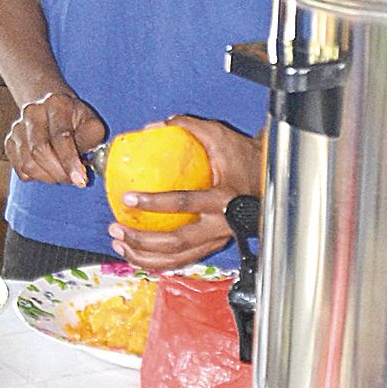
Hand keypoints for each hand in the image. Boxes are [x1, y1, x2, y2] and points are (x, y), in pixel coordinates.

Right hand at [5, 90, 106, 186]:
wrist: (52, 108)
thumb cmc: (76, 120)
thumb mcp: (91, 124)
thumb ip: (91, 141)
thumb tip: (87, 163)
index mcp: (56, 103)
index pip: (61, 136)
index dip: (70, 161)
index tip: (80, 180)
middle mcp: (33, 112)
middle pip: (40, 150)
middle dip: (59, 173)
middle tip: (73, 180)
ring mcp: (18, 126)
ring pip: (28, 163)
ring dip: (48, 177)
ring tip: (61, 174)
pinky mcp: (10, 141)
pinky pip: (20, 168)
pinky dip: (36, 176)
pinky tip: (48, 169)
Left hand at [108, 117, 262, 271]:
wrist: (269, 178)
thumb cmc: (245, 156)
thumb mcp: (218, 135)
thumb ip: (187, 127)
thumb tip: (153, 127)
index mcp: (223, 197)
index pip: (185, 203)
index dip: (155, 202)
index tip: (129, 198)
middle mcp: (221, 224)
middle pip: (178, 242)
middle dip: (143, 240)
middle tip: (117, 228)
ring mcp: (217, 238)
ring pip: (179, 258)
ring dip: (146, 256)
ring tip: (119, 243)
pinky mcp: (213, 244)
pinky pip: (183, 259)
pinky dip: (159, 260)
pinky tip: (137, 252)